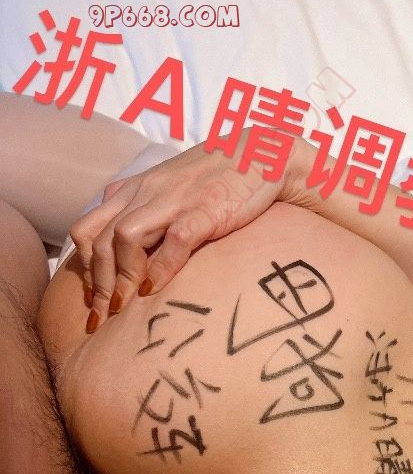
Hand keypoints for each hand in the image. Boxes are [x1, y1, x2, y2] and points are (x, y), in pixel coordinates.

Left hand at [70, 131, 310, 331]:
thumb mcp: (173, 191)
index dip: (85, 270)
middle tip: (101, 318)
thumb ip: (148, 213)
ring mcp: (173, 200)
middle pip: (98, 240)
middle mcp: (146, 193)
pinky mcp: (204, 211)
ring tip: (123, 308)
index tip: (95, 300)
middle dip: (96, 285)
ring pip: (123, 239)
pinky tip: (154, 291)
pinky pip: (172, 242)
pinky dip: (159, 270)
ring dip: (119, 279)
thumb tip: (132, 251)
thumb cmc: (221, 179)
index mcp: (135, 189)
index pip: (88, 230)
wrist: (265, 156)